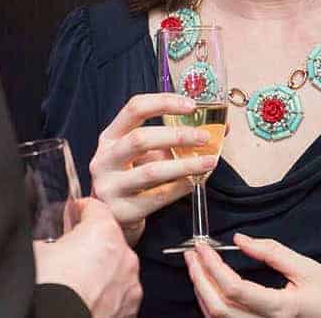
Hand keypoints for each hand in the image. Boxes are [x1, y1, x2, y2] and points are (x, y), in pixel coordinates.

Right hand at [34, 198, 141, 317]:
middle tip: (67, 256)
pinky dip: (106, 295)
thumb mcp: (35, 251)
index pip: (95, 207)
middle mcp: (124, 256)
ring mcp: (129, 286)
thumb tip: (47, 244)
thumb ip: (49, 239)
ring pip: (116, 268)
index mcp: (104, 232)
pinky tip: (85, 299)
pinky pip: (118, 293)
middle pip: (108, 239)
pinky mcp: (129, 310)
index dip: (79, 210)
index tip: (72, 214)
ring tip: (75, 283)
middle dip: (90, 245)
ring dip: (100, 271)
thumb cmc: (48, 290)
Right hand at [89, 93, 218, 244]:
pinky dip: (180, 188)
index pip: (135, 109)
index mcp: (110, 137)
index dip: (164, 103)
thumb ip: (172, 141)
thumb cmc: (133, 178)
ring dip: (185, 164)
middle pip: (140, 139)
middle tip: (204, 137)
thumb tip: (217, 128)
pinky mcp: (122, 211)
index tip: (192, 105)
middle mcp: (104, 159)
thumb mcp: (144, 155)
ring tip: (209, 162)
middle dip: (177, 136)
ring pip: (151, 171)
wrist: (114, 217)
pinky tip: (194, 182)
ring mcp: (110, 186)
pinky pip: (157, 197)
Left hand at [185, 235, 320, 317]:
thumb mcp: (307, 268)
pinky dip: (213, 305)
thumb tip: (239, 240)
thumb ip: (271, 252)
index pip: (233, 289)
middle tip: (191, 254)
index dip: (211, 267)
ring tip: (197, 266)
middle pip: (218, 309)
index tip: (202, 246)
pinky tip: (210, 287)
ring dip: (202, 293)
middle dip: (198, 280)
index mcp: (280, 308)